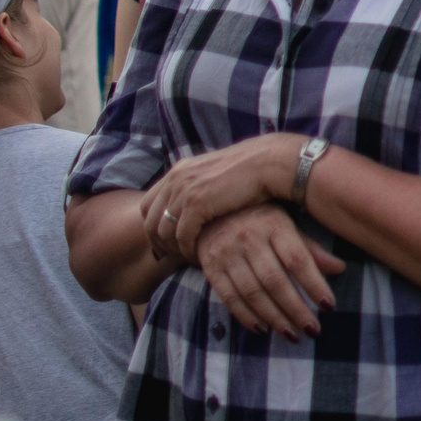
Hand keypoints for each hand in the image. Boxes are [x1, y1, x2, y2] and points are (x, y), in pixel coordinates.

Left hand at [141, 134, 294, 262]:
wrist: (271, 163)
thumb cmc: (253, 170)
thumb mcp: (217, 174)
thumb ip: (201, 186)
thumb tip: (196, 202)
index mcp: (178, 171)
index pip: (149, 204)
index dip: (152, 226)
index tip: (162, 242)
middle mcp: (175, 179)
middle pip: (150, 219)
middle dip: (157, 241)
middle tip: (167, 257)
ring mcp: (184, 191)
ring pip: (164, 231)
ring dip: (173, 248)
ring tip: (186, 258)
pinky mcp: (196, 204)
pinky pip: (182, 236)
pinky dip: (188, 249)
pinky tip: (199, 256)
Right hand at [193, 203, 344, 339]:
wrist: (212, 213)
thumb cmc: (261, 221)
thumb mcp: (287, 225)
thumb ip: (310, 248)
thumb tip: (339, 268)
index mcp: (274, 225)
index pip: (297, 259)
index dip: (314, 284)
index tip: (329, 306)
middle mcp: (249, 239)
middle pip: (274, 280)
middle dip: (295, 308)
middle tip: (312, 329)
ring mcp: (227, 254)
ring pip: (252, 292)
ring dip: (273, 317)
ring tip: (291, 333)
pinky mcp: (211, 268)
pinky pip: (229, 297)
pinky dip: (246, 316)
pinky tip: (263, 329)